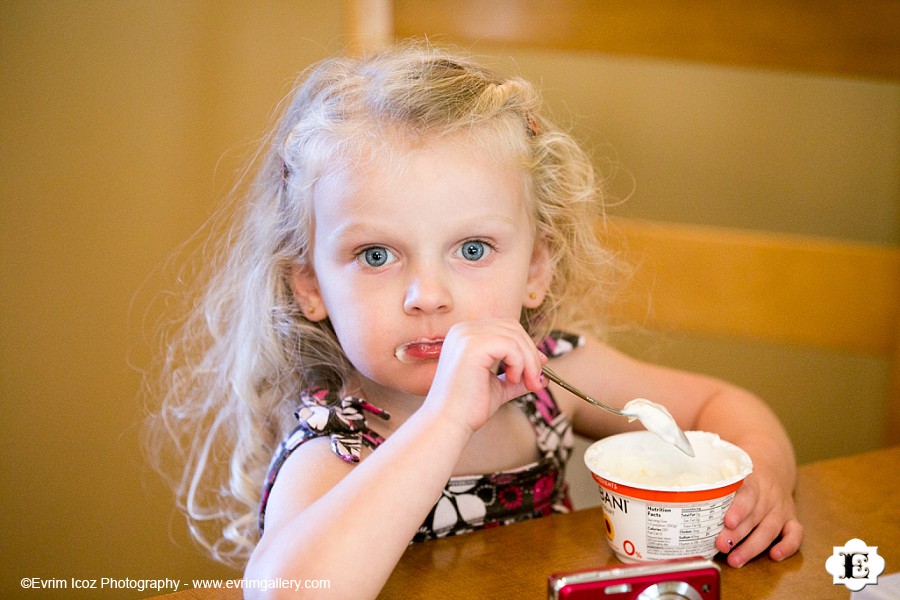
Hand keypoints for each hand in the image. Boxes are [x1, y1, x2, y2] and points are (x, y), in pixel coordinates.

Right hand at [423, 319, 546, 435]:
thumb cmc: (468, 408)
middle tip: (537, 380)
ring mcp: (466, 335)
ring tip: (527, 383)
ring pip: (514, 337)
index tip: (538, 367)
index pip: (505, 327)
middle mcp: (463, 330)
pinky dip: (519, 363)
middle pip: (512, 327)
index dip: (526, 344)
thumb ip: (518, 378)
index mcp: (465, 335)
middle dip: (531, 353)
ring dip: (528, 361)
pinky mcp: (472, 345)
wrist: (448, 422)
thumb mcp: (498, 387)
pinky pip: (510, 346)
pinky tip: (512, 379)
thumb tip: (544, 376)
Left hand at [715, 471, 802, 566]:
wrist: (772, 466)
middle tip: (721, 545)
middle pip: (754, 516)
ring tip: (735, 559)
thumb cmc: (743, 472)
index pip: (747, 494)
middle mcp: (768, 495)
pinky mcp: (790, 520)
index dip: (738, 509)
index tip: (727, 521)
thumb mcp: (728, 466)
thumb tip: (683, 467)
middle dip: (737, 534)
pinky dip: (788, 546)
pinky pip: (795, 534)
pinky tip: (774, 556)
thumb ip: (711, 472)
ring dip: (752, 547)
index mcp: (752, 480)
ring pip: (770, 529)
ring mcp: (780, 508)